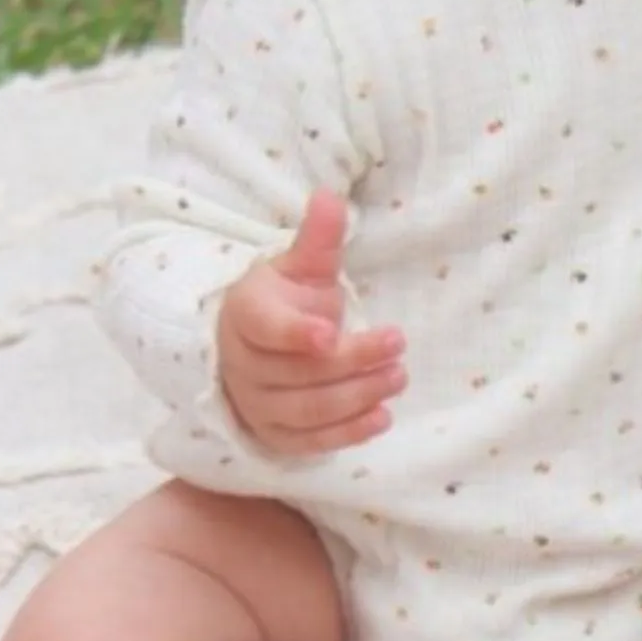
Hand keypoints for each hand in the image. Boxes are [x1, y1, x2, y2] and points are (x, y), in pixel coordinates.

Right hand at [217, 190, 406, 455]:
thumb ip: (318, 237)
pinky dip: (346, 434)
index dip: (296, 333)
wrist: (251, 342)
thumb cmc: (283, 298)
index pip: (266, 328)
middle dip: (352, 361)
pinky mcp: (273, 434)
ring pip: (307, 409)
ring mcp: (255, 404)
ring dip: (357, 395)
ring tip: (398, 376)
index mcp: (245, 315)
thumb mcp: (300, 264)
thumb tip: (329, 196)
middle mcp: (243, 364)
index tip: (330, 332)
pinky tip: (382, 417)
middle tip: (398, 344)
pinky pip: (309, 443)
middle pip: (298, 372)